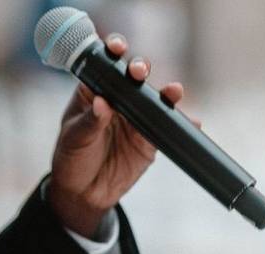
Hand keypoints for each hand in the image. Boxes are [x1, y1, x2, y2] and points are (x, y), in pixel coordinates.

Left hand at [48, 33, 199, 238]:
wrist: (84, 194)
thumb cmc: (72, 160)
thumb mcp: (74, 140)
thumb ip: (89, 122)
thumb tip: (102, 104)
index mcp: (94, 91)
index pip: (105, 64)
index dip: (113, 51)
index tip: (117, 48)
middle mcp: (118, 98)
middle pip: (134, 75)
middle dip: (140, 68)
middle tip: (139, 73)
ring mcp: (136, 117)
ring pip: (155, 97)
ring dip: (167, 92)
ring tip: (173, 91)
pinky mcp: (149, 138)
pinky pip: (167, 127)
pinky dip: (183, 123)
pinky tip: (193, 121)